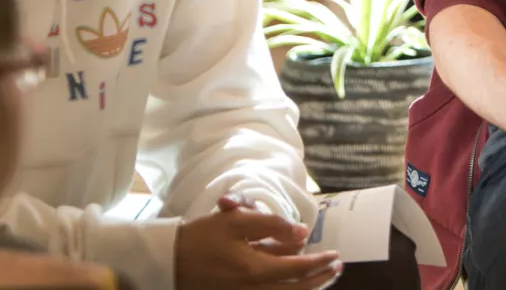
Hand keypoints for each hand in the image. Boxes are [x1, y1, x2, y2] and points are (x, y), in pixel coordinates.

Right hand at [176, 195, 342, 289]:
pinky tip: (295, 283)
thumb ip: (272, 225)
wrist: (168, 261)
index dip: (320, 263)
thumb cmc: (201, 238)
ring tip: (323, 276)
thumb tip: (302, 232)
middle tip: (337, 268)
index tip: (335, 255)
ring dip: (308, 287)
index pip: (299, 270)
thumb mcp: (235, 221)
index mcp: (256, 270)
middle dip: (321, 280)